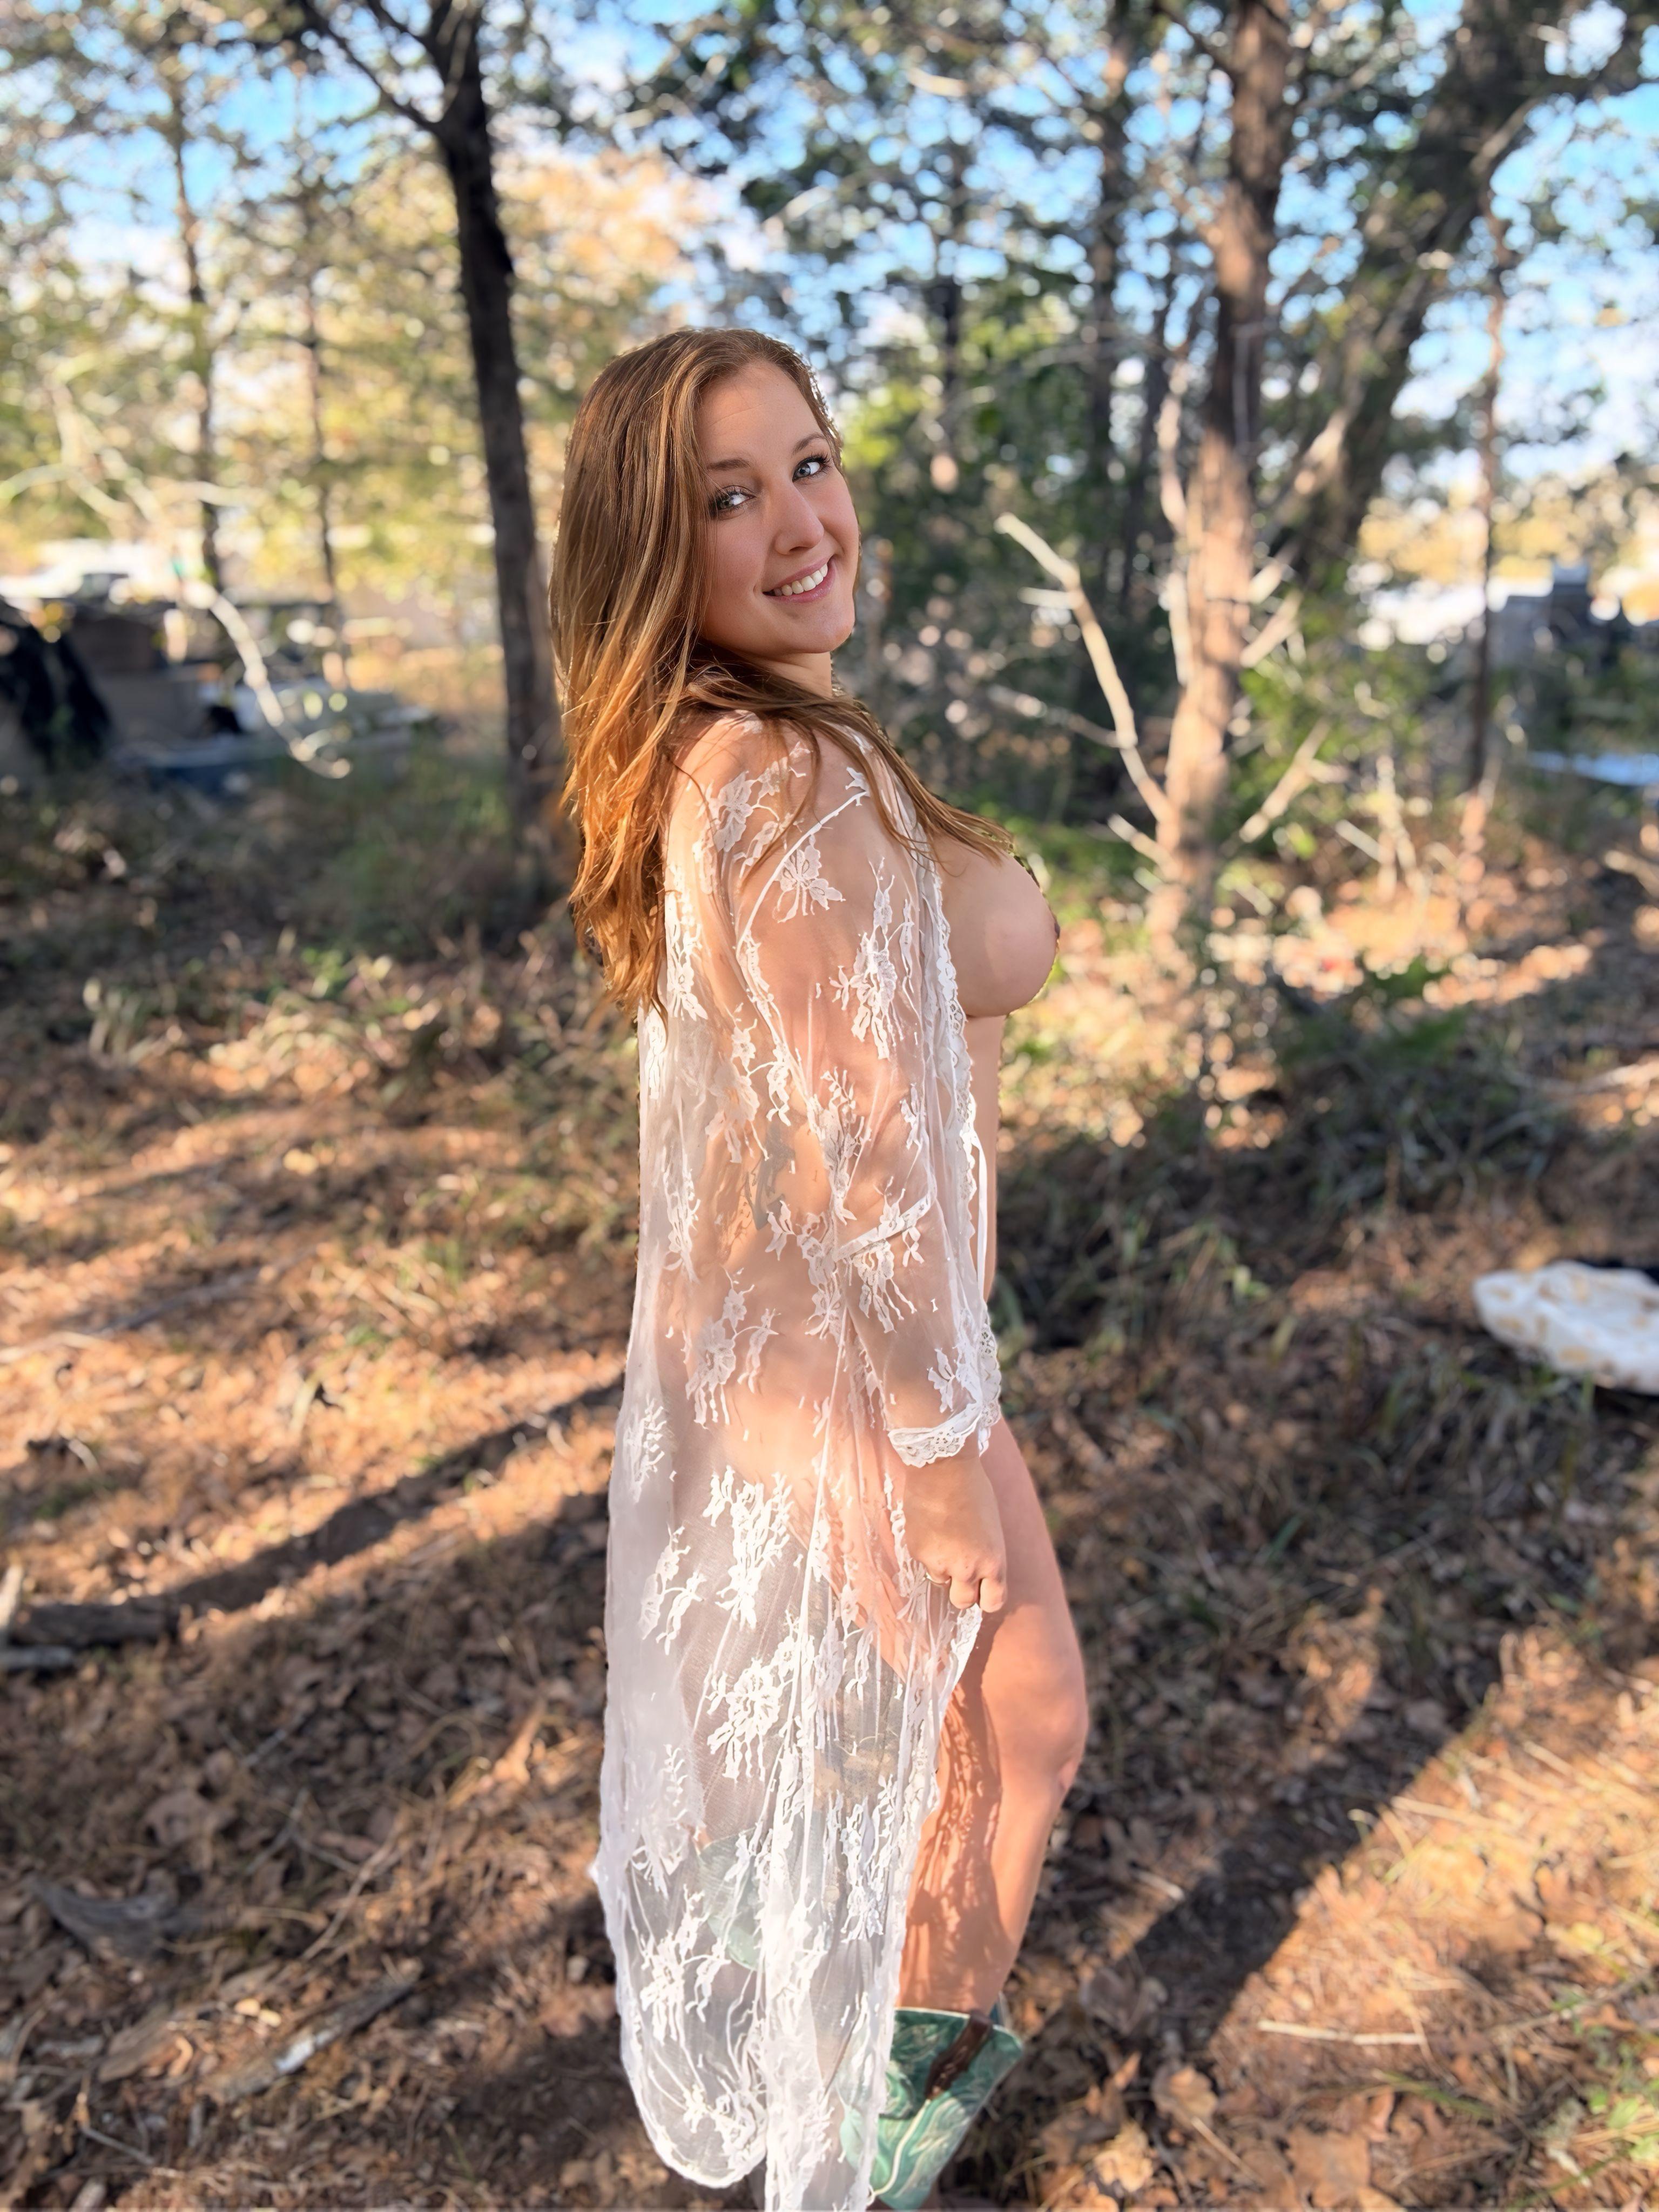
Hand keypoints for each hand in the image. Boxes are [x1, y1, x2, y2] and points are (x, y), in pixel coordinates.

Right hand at [902, 1444, 1007, 1612]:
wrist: (942, 1467)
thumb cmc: (973, 1490)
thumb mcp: (991, 1528)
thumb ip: (984, 1553)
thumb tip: (976, 1569)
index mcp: (993, 1561)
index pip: (993, 1601)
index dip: (986, 1596)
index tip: (982, 1588)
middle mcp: (967, 1568)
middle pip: (963, 1601)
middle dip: (961, 1589)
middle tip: (958, 1567)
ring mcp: (940, 1562)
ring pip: (940, 1579)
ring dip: (941, 1565)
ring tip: (943, 1534)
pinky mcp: (918, 1552)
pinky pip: (923, 1560)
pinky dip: (926, 1549)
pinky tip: (929, 1524)